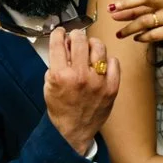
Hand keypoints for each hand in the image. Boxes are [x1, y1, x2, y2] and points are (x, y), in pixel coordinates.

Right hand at [43, 27, 119, 156]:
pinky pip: (114, 62)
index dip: (60, 33)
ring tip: (89, 49)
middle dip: (76, 35)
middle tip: (76, 37)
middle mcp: (80, 76)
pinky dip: (107, 61)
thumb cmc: (60, 108)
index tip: (62, 32)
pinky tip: (101, 65)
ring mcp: (98, 82)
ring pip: (99, 47)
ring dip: (92, 44)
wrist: (74, 131)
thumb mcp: (48, 85)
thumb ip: (56, 63)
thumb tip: (65, 44)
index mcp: (60, 75)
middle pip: (80, 40)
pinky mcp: (112, 87)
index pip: (59, 43)